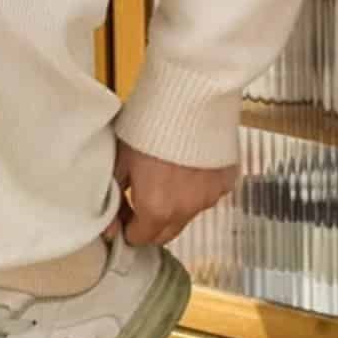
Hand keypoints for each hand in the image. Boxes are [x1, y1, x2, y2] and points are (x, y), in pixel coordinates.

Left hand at [108, 137, 238, 247]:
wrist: (191, 99)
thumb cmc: (149, 127)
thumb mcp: (120, 161)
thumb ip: (114, 199)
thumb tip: (110, 228)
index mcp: (156, 210)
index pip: (141, 238)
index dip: (128, 228)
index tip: (125, 211)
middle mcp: (187, 210)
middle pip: (167, 233)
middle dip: (152, 223)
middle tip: (143, 198)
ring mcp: (211, 196)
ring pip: (189, 213)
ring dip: (177, 205)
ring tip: (170, 175)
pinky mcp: (227, 180)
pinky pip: (209, 194)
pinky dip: (198, 187)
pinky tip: (191, 165)